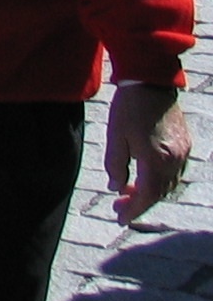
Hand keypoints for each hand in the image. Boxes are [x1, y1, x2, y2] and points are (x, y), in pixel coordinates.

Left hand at [106, 84, 190, 224]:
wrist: (151, 82)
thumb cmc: (129, 107)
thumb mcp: (115, 135)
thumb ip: (115, 164)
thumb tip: (115, 188)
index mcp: (156, 160)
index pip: (147, 195)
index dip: (133, 209)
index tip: (120, 218)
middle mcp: (175, 160)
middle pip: (159, 193)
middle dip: (139, 203)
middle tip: (119, 206)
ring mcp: (183, 153)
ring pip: (168, 184)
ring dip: (150, 192)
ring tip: (128, 192)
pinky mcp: (186, 144)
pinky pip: (175, 172)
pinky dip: (160, 180)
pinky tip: (144, 176)